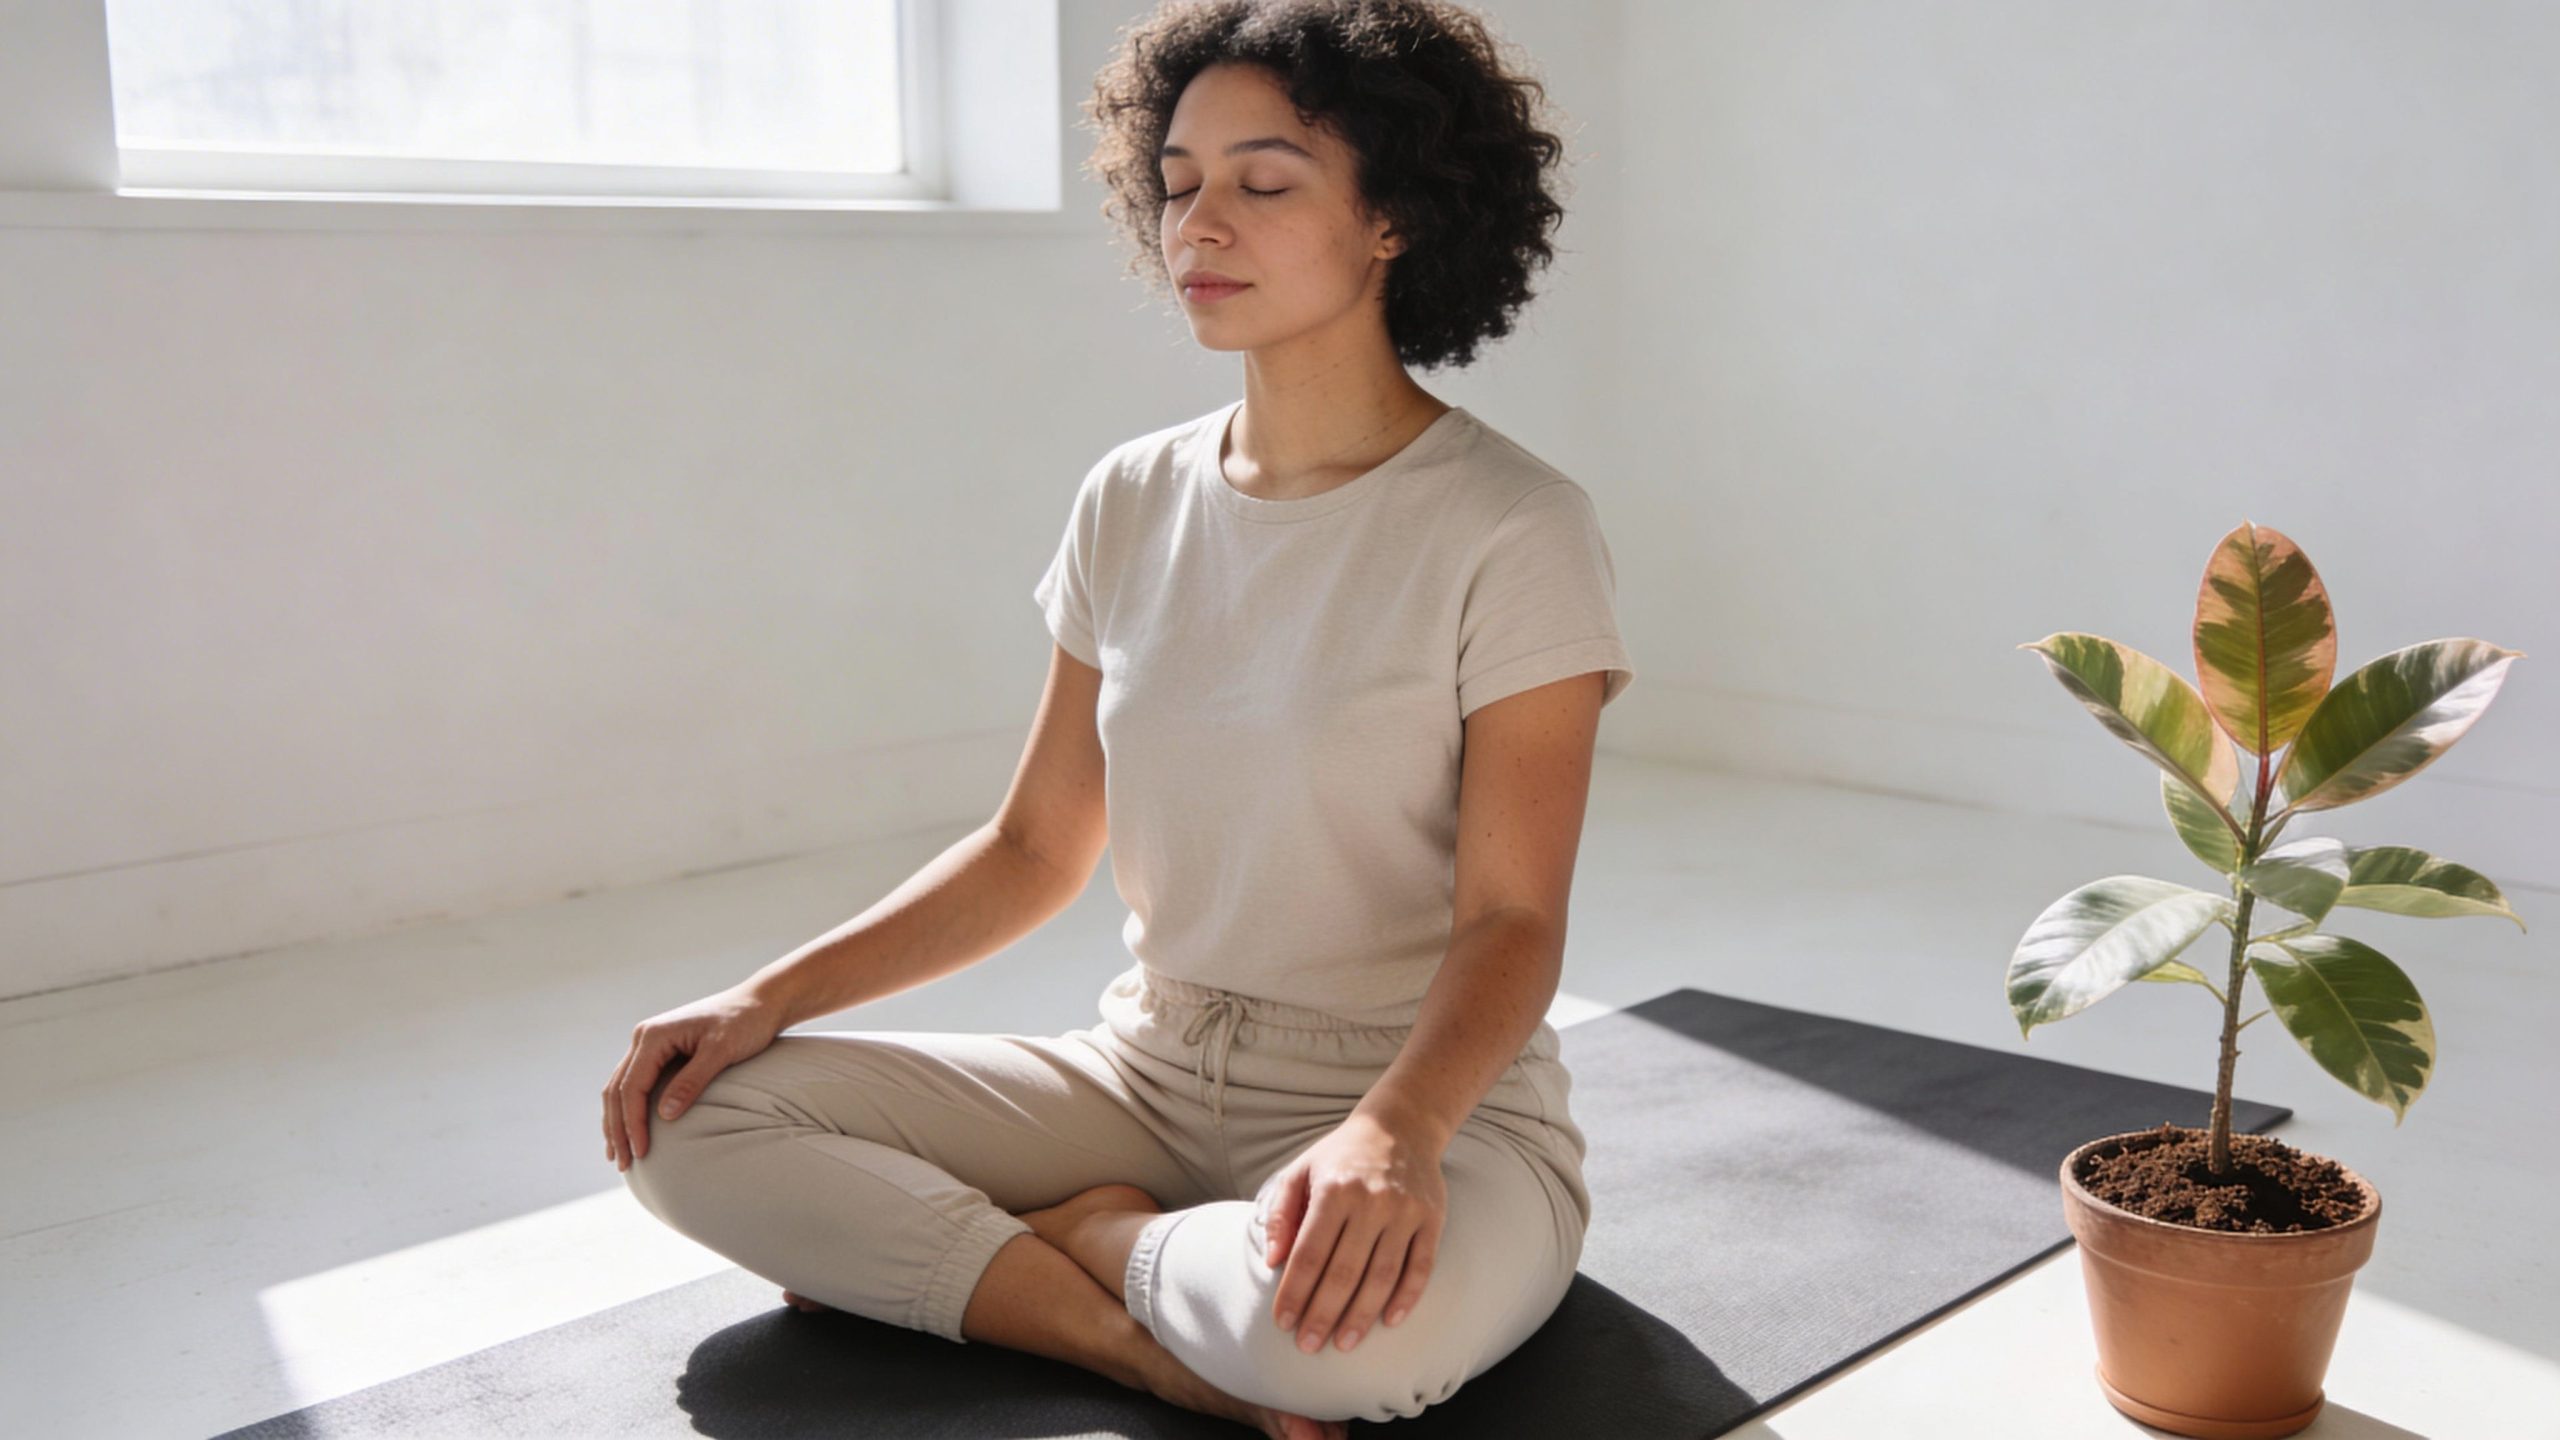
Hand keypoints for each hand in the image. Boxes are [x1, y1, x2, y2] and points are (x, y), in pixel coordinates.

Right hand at [603, 984, 787, 1170]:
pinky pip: (634, 1083)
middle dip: (618, 1129)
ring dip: (616, 1122)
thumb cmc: (745, 1023)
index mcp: (653, 1035)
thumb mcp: (721, 1051)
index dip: (632, 1123)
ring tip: (617, 1155)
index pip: (631, 1087)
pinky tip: (628, 1130)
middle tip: (622, 1164)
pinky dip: (627, 1109)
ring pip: (619, 1088)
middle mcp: (644, 1037)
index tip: (640, 1152)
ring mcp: (649, 1044)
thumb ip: (692, 1081)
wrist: (759, 1002)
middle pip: (617, 1090)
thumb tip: (664, 1115)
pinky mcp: (659, 1052)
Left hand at [1256, 1108, 1448, 1355]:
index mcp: (1334, 1190)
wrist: (1402, 1125)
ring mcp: (1405, 1211)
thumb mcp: (1302, 1170)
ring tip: (1344, 1343)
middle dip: (1323, 1314)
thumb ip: (1282, 1214)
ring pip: (1382, 1275)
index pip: (1309, 1253)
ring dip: (1362, 1315)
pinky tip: (1389, 1321)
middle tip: (1308, 1346)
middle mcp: (1371, 1201)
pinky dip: (1406, 1297)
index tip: (1282, 1323)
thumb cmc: (1342, 1156)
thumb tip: (1272, 1262)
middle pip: (1344, 1271)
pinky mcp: (1432, 1219)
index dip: (1294, 1292)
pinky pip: (1421, 1267)